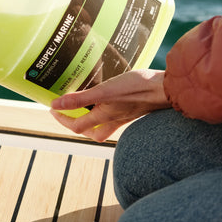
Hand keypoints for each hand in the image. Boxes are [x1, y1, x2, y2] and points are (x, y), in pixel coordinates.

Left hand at [50, 69, 169, 141]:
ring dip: (93, 120)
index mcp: (104, 116)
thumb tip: (55, 105)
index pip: (77, 126)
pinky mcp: (136, 109)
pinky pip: (118, 116)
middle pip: (92, 132)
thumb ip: (80, 98)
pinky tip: (111, 98)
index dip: (62, 119)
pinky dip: (109, 111)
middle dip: (78, 125)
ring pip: (105, 126)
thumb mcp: (104, 91)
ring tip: (87, 106)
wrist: (168, 89)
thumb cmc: (137, 89)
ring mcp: (127, 116)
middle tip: (69, 112)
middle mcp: (114, 120)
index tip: (53, 108)